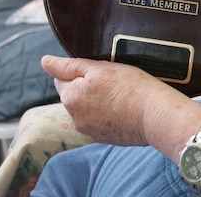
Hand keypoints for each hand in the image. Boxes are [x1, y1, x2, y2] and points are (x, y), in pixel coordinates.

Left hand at [40, 55, 187, 145]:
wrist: (155, 114)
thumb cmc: (131, 87)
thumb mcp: (100, 68)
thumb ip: (69, 66)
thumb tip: (45, 62)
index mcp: (70, 98)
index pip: (62, 77)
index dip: (81, 71)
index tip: (101, 71)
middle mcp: (75, 118)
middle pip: (74, 94)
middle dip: (87, 87)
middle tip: (113, 81)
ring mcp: (89, 131)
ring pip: (87, 108)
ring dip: (97, 101)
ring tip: (120, 96)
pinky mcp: (103, 138)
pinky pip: (99, 120)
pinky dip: (107, 114)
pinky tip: (124, 108)